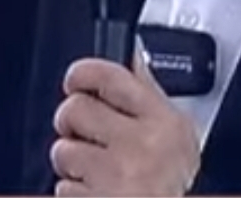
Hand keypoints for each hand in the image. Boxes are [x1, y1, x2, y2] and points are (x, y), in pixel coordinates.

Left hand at [50, 48, 199, 196]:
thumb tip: (134, 57)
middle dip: (72, 122)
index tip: (76, 80)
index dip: (84, 73)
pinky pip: (62, 187)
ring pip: (63, 149)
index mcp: (162, 123)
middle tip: (81, 132)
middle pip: (77, 108)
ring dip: (72, 162)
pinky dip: (73, 192)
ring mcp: (115, 177)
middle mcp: (140, 146)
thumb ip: (150, 95)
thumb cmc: (172, 189)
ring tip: (94, 172)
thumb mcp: (178, 136)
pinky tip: (96, 194)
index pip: (111, 77)